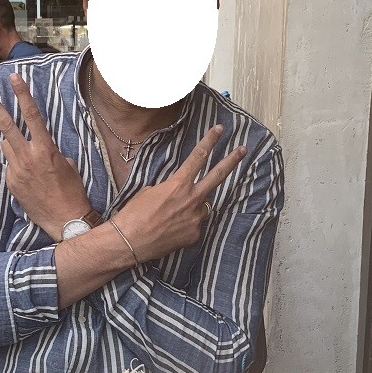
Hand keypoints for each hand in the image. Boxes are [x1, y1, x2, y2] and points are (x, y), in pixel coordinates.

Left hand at [0, 72, 90, 239]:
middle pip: (6, 125)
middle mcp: (27, 157)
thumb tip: (37, 145)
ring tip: (28, 154)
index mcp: (45, 149)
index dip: (22, 94)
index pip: (32, 115)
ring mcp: (16, 171)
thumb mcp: (68, 164)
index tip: (14, 78)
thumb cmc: (72, 191)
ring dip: (12, 142)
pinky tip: (31, 178)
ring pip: (6, 145)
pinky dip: (17, 165)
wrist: (65, 220)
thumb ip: (49, 150)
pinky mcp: (11, 183)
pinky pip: (10, 165)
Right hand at [113, 126, 246, 261]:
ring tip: (174, 214)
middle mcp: (192, 199)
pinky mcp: (194, 235)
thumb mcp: (148, 191)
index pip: (199, 157)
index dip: (210, 141)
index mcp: (179, 184)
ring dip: (194, 206)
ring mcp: (196, 218)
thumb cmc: (134, 214)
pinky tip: (170, 229)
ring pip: (203, 206)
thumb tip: (176, 193)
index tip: (219, 130)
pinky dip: (185, 225)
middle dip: (231, 160)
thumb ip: (169, 188)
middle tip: (242, 150)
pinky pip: (194, 225)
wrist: (129, 242)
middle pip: (218, 175)